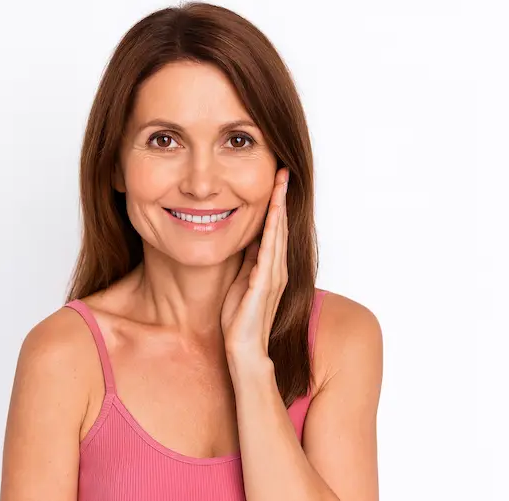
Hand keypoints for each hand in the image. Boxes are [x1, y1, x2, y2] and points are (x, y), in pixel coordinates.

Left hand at [220, 167, 289, 358]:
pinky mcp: (264, 285)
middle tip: (283, 171)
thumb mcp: (240, 282)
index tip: (276, 181)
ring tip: (281, 183)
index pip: (274, 229)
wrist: (243, 350)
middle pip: (280, 226)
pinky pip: (269, 253)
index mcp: (269, 268)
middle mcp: (276, 269)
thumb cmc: (239, 320)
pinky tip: (273, 216)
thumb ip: (247, 262)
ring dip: (279, 208)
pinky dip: (272, 232)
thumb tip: (247, 239)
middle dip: (281, 198)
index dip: (275, 205)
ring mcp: (273, 277)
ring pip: (278, 234)